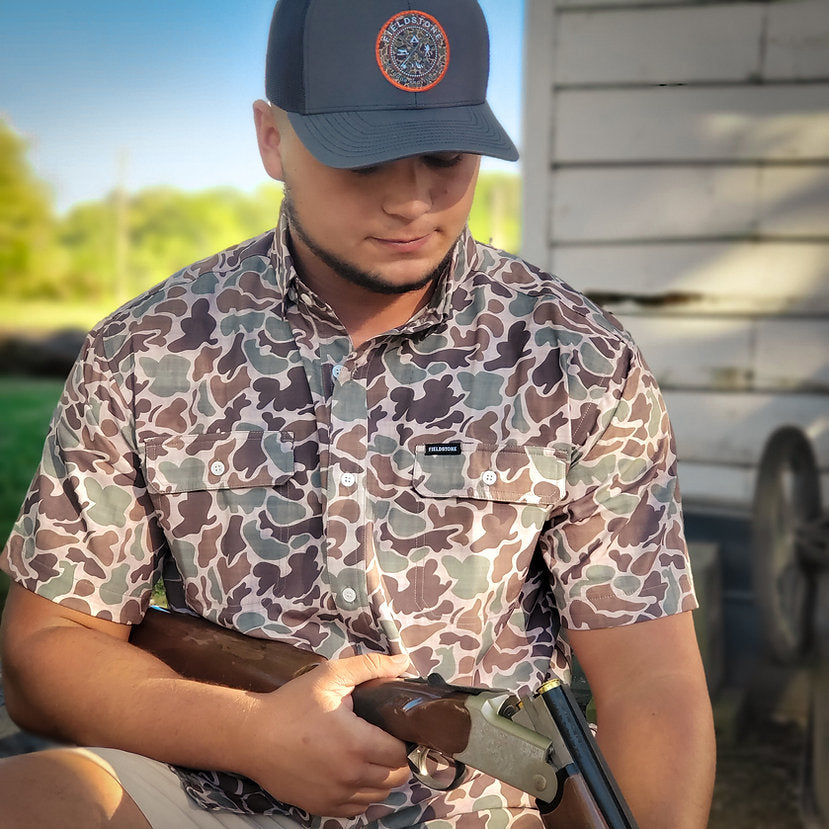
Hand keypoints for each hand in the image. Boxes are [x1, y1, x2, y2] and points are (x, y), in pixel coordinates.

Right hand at [240, 652, 411, 816]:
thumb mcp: (330, 675)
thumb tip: (403, 662)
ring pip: (378, 796)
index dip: (402, 739)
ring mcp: (336, 795)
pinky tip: (351, 774)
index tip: (393, 728)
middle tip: (383, 740)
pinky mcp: (321, 807)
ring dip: (380, 779)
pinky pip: (356, 809)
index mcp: (357, 744)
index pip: (401, 753)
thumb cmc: (292, 704)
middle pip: (395, 778)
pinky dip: (360, 795)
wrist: (252, 736)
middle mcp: (350, 776)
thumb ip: (370, 666)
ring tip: (369, 757)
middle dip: (396, 760)